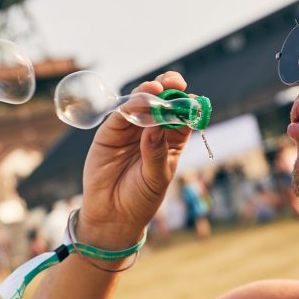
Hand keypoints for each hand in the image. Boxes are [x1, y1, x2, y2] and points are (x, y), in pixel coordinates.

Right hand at [78, 71, 191, 247]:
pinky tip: (137, 103)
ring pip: (141, 103)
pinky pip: (120, 114)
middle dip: (168, 89)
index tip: (188, 97)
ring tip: (154, 90)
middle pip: (162, 103)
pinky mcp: (110, 132)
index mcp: (172, 140)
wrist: (112, 215)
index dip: (186, 103)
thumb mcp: (156, 178)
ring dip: (148, 92)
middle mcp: (152, 130)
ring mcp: (131, 129)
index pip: (182, 115)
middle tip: (172, 83)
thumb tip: (157, 126)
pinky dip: (129, 106)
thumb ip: (156, 152)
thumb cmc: (141, 199)